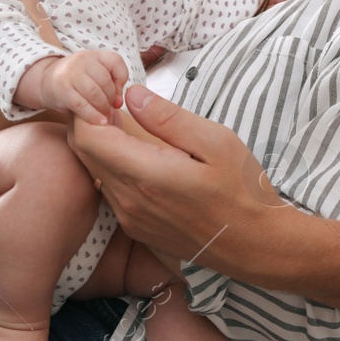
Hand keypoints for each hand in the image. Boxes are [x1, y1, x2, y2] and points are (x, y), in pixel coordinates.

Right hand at [18, 50, 129, 124]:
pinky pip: (81, 105)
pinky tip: (100, 121)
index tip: (118, 93)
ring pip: (94, 93)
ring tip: (105, 115)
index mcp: (94, 55)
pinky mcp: (62, 90)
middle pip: (105, 81)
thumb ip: (111, 85)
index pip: (115, 61)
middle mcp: (82, 60)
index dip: (121, 80)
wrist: (47, 81)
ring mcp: (70, 74)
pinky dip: (93, 115)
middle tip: (110, 108)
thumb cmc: (78, 81)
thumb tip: (118, 102)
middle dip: (111, 98)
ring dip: (103, 107)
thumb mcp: (94, 75)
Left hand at [67, 85, 286, 267]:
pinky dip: (114, 166)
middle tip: (118, 103)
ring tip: (132, 126)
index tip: (111, 94)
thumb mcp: (216, 142)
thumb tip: (132, 94)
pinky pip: (110, 190)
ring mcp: (130, 218)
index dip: (88, 108)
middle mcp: (128, 200)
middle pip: (83, 152)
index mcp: (146, 175)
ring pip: (95, 171)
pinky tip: (143, 157)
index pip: (87, 136)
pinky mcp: (135, 229)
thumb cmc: (243, 191)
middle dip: (91, 121)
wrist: (256, 246)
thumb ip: (168, 118)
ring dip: (103, 145)